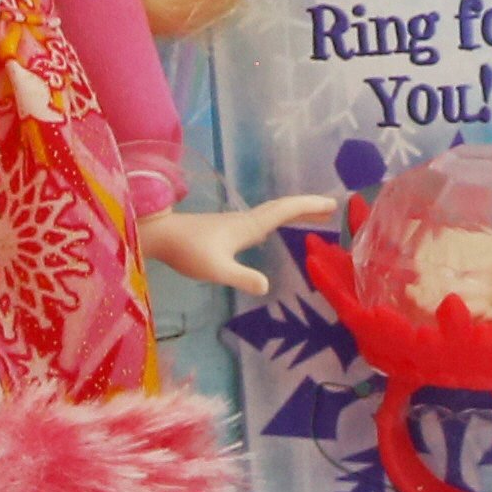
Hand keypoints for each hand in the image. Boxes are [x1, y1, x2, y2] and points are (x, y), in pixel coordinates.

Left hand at [141, 192, 332, 294]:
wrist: (160, 236)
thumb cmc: (187, 251)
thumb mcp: (216, 269)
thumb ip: (241, 277)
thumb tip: (267, 286)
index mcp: (248, 226)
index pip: (284, 210)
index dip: (309, 206)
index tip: (332, 204)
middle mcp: (246, 220)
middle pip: (282, 208)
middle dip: (307, 208)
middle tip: (332, 209)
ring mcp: (236, 224)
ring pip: (272, 213)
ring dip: (294, 213)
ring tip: (313, 218)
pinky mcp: (227, 230)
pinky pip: (262, 220)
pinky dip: (277, 220)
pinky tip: (273, 230)